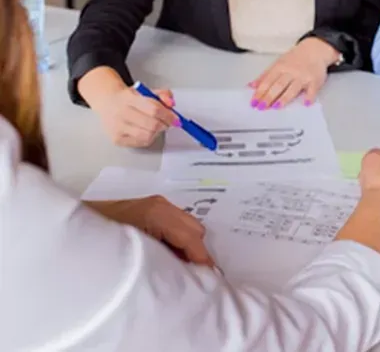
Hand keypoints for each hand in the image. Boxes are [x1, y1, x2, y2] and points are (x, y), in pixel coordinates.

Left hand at [86, 196, 214, 265]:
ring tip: (181, 265)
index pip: (190, 236)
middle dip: (197, 250)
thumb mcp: (135, 253)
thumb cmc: (99, 240)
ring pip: (187, 224)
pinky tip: (169, 253)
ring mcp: (156, 204)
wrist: (70, 226)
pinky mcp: (151, 207)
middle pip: (194, 228)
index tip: (208, 276)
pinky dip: (179, 237)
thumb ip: (164, 258)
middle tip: (194, 273)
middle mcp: (160, 205)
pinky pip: (176, 222)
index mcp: (157, 213)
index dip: (201, 258)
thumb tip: (184, 270)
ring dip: (188, 244)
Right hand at [92, 84, 177, 147]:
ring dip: (157, 132)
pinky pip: (141, 142)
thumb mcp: (146, 91)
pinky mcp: (117, 139)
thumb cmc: (128, 98)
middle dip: (165, 125)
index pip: (154, 109)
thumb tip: (172, 104)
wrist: (107, 102)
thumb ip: (163, 94)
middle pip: (152, 125)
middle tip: (167, 122)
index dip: (169, 116)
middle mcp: (121, 113)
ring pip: (147, 136)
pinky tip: (146, 130)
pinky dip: (149, 137)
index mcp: (128, 98)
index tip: (176, 119)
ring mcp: (117, 128)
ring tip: (156, 125)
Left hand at [249, 37, 340, 109]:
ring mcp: (303, 77)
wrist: (315, 49)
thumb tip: (251, 86)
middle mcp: (291, 72)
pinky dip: (309, 96)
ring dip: (284, 97)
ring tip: (276, 107)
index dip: (260, 92)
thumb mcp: (278, 64)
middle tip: (261, 107)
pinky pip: (312, 90)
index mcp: (280, 67)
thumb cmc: (294, 59)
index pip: (268, 81)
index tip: (254, 102)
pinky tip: (305, 103)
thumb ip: (265, 76)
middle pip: (278, 85)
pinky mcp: (315, 81)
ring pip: (293, 88)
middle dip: (269, 96)